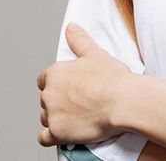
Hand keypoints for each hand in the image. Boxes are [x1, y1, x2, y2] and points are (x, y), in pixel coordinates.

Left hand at [37, 22, 132, 146]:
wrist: (122, 102)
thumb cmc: (111, 78)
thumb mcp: (95, 52)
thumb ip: (79, 40)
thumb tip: (71, 27)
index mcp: (55, 73)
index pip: (44, 78)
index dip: (57, 81)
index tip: (70, 85)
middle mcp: (49, 94)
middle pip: (46, 98)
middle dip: (58, 99)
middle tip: (79, 99)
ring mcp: (52, 115)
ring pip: (46, 117)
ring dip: (56, 116)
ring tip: (76, 114)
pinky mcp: (57, 133)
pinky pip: (45, 138)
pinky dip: (52, 135)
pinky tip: (64, 131)